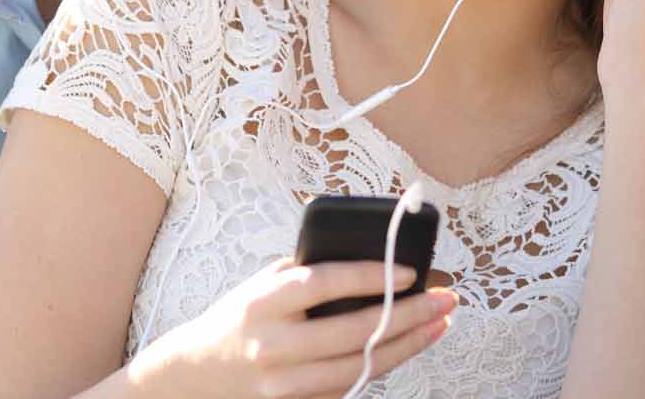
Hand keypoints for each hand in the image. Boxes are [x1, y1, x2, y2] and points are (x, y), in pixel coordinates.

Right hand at [128, 258, 453, 397]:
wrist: (198, 374)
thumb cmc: (240, 317)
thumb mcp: (262, 284)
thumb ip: (306, 272)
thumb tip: (369, 259)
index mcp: (262, 303)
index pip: (323, 283)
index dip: (370, 277)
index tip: (409, 271)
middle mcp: (273, 345)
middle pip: (355, 332)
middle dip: (408, 314)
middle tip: (446, 299)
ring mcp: (285, 384)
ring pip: (362, 367)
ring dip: (408, 345)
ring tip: (440, 324)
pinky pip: (350, 387)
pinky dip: (382, 365)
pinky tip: (406, 345)